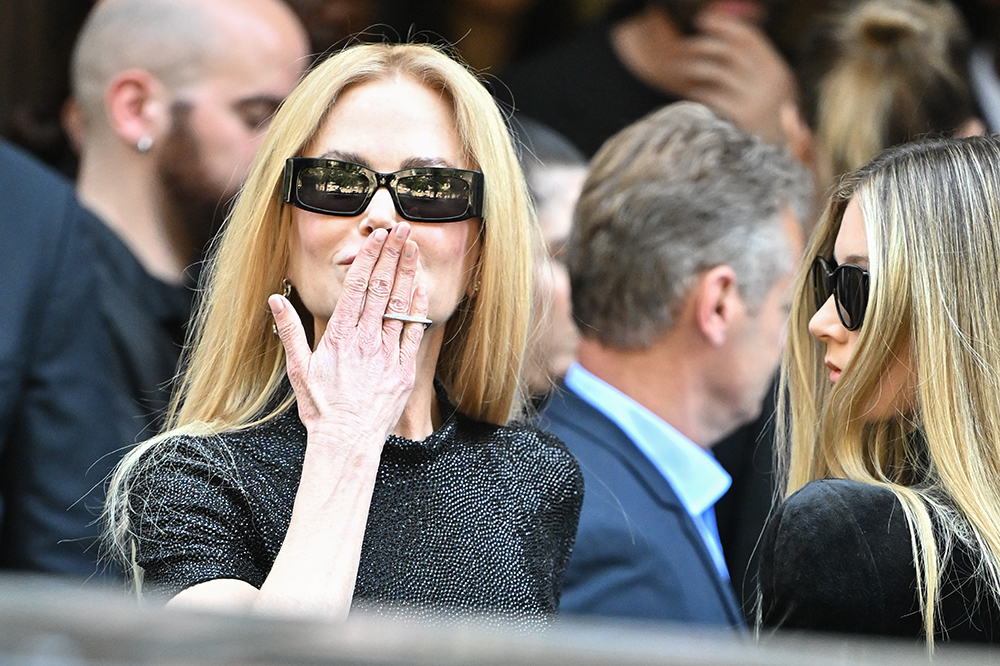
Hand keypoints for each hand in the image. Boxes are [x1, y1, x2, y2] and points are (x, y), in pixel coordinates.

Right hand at [269, 223, 428, 440]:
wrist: (346, 441)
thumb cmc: (321, 407)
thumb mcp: (298, 368)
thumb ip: (290, 331)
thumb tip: (275, 300)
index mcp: (340, 336)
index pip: (358, 287)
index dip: (369, 258)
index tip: (378, 237)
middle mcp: (365, 340)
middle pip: (381, 289)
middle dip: (392, 256)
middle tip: (402, 229)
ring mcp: (386, 354)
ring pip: (400, 306)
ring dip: (407, 275)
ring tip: (414, 249)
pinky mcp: (403, 370)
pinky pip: (413, 334)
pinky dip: (418, 311)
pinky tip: (421, 290)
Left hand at [673, 12, 797, 145]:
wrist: (778, 162)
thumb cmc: (771, 124)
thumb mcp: (775, 93)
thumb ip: (757, 68)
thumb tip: (732, 37)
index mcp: (778, 71)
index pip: (749, 37)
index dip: (723, 25)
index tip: (702, 20)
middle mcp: (769, 82)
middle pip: (729, 50)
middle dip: (702, 44)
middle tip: (683, 46)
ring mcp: (754, 100)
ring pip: (716, 71)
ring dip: (694, 67)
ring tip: (681, 70)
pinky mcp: (738, 117)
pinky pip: (710, 95)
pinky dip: (696, 92)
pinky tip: (690, 93)